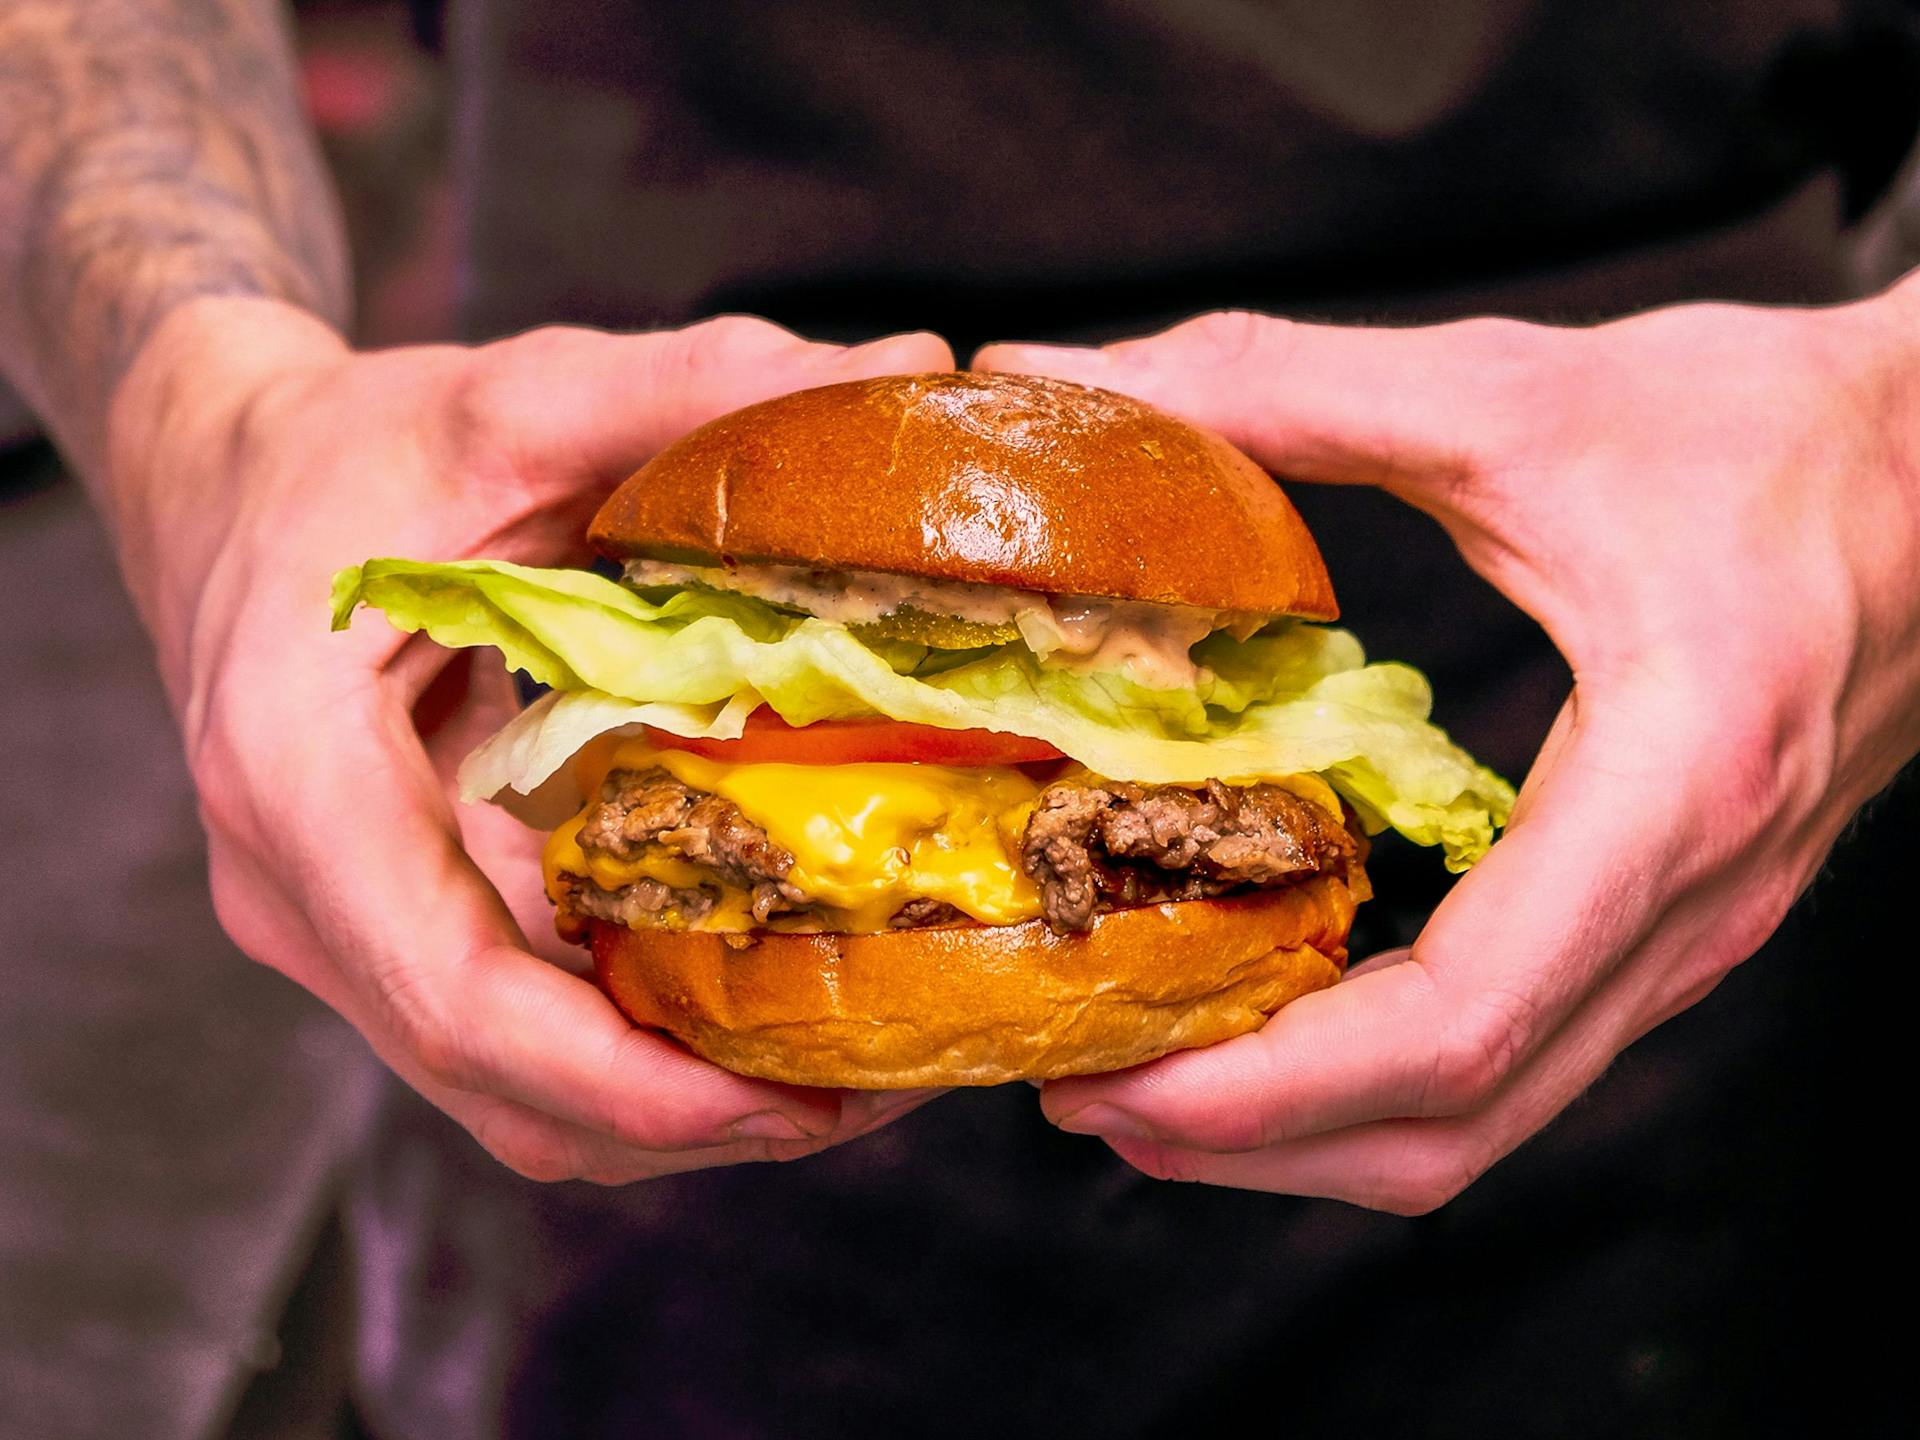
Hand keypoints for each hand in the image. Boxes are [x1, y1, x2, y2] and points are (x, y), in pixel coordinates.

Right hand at [108, 297, 952, 1180]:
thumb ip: (693, 385)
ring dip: (662, 1108)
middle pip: (492, 1079)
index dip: (622, 1078)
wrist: (227, 479)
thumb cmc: (352, 447)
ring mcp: (333, 924)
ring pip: (498, 1090)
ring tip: (836, 1074)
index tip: (779, 1100)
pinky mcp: (382, 924)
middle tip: (866, 1091)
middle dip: (680, 1115)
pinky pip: (504, 1038)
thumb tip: (907, 370)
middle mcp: (297, 889)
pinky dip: (624, 1056)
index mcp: (297, 777)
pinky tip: (748, 1008)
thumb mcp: (512, 400)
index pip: (454, 995)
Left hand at [978, 290, 1919, 1210]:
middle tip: (1081, 1090)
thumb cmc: (1768, 426)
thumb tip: (1067, 378)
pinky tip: (1266, 1008)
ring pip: (1485, 1117)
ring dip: (1306, 1128)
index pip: (1459, 1023)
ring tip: (1143, 1073)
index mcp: (1672, 787)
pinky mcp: (1667, 918)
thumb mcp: (1514, 392)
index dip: (1267, 1085)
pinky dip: (1374, 1074)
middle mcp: (1691, 904)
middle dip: (1250, 1139)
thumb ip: (1280, 385)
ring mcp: (1688, 931)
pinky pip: (1514, 1055)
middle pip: (1454, 1122)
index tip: (1112, 1075)